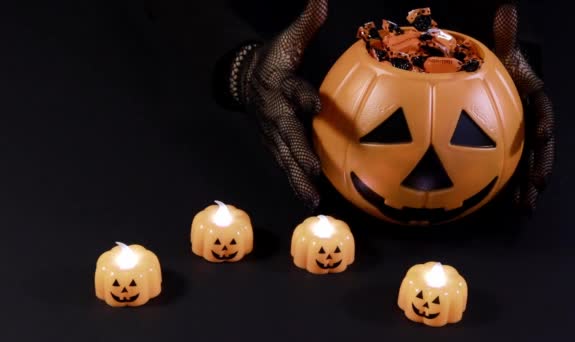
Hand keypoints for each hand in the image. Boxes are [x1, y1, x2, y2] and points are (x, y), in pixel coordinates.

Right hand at [215, 0, 328, 208]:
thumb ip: (306, 23)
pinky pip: (286, 166)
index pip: (293, 90)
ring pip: (285, 158)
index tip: (317, 105)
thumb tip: (322, 0)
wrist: (244, 80)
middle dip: (298, 154)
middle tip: (313, 172)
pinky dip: (297, 183)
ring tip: (312, 201)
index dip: (304, 97)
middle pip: (286, 135)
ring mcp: (272, 132)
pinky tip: (310, 200)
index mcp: (280, 85)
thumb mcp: (287, 41)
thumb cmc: (273, 61)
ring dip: (298, 179)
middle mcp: (275, 113)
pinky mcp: (273, 145)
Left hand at [493, 4, 555, 211]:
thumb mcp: (498, 52)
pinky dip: (501, 189)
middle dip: (541, 165)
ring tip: (523, 207)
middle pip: (539, 146)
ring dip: (526, 186)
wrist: (481, 83)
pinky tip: (494, 206)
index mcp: (531, 101)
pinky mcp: (502, 154)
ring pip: (525, 165)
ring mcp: (516, 140)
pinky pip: (504, 172)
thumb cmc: (491, 68)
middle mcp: (528, 122)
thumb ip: (504, 37)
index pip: (542, 111)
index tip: (541, 134)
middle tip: (537, 184)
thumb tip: (506, 10)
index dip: (543, 123)